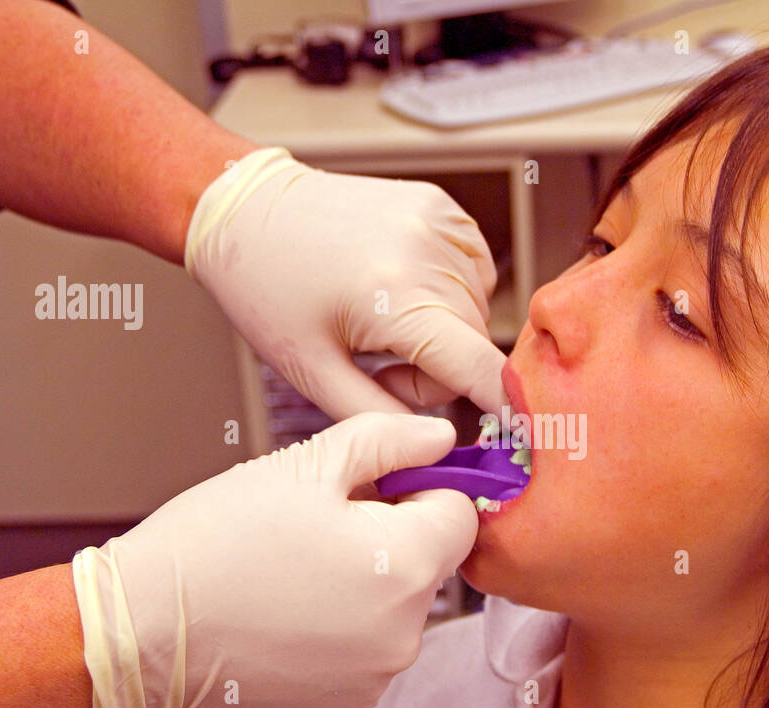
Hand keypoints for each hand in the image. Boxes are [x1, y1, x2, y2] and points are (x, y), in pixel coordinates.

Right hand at [73, 412, 476, 707]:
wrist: (145, 626)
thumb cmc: (217, 540)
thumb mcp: (306, 465)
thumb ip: (389, 440)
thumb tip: (441, 438)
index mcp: (409, 565)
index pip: (461, 512)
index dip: (421, 489)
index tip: (373, 487)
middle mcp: (408, 631)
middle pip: (433, 562)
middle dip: (395, 535)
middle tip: (322, 524)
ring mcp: (379, 675)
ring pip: (403, 606)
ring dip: (372, 583)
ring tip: (300, 568)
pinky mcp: (350, 705)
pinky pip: (373, 650)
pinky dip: (347, 630)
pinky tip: (292, 611)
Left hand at [185, 147, 508, 418]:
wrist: (244, 210)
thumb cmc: (267, 292)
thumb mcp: (313, 374)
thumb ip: (382, 416)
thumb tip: (437, 441)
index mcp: (396, 295)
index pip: (481, 367)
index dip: (507, 408)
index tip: (524, 435)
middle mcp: (429, 251)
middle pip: (476, 345)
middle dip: (439, 371)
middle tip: (380, 364)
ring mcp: (440, 221)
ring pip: (478, 311)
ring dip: (444, 332)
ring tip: (382, 322)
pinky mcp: (441, 206)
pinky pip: (472, 272)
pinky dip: (448, 293)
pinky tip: (400, 289)